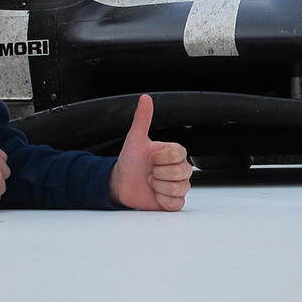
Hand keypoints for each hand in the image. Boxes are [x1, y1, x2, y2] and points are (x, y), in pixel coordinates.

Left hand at [108, 94, 192, 210]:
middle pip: (179, 173)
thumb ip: (142, 119)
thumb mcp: (135, 139)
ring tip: (151, 183)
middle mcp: (180, 169)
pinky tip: (155, 195)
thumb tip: (145, 98)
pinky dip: (161, 200)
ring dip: (158, 187)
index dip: (160, 158)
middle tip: (149, 172)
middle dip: (158, 173)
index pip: (178, 155)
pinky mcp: (175, 202)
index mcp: (175, 153)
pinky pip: (175, 203)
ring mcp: (179, 186)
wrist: (121, 183)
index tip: (150, 158)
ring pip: (177, 188)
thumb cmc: (130, 161)